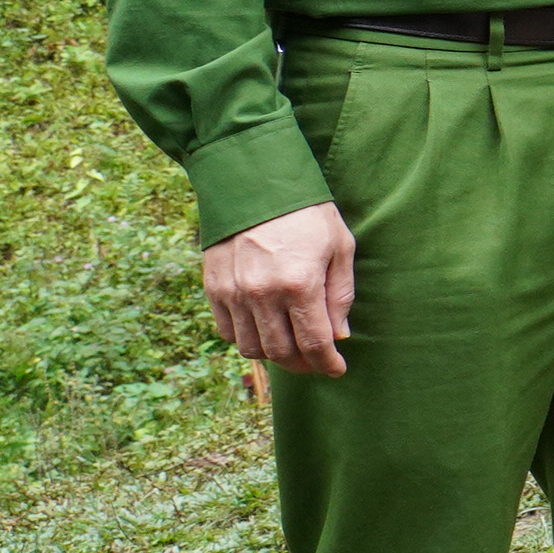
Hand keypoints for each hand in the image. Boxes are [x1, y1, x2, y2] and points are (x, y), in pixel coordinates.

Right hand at [205, 202, 355, 377]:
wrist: (255, 182)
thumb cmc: (307, 213)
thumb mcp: (339, 247)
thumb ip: (340, 295)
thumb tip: (338, 335)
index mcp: (300, 284)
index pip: (314, 343)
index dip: (327, 364)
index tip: (336, 370)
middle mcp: (263, 294)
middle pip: (281, 353)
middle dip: (303, 364)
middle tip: (316, 362)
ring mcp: (234, 293)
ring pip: (252, 348)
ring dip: (274, 354)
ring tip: (291, 345)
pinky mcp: (214, 288)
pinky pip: (228, 332)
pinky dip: (246, 339)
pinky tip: (264, 329)